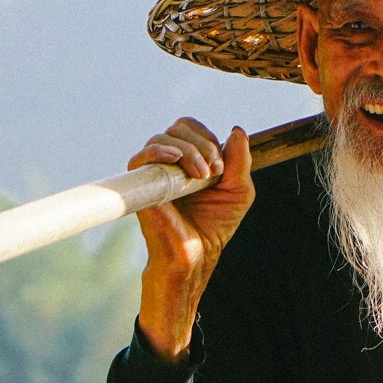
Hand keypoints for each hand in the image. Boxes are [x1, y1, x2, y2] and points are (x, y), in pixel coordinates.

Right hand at [131, 119, 254, 361]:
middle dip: (202, 144)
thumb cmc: (215, 226)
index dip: (208, 138)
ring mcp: (153, 172)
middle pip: (179, 128)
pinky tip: (176, 159)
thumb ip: (241, 161)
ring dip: (189, 151)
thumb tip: (237, 130)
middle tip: (213, 172)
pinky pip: (142, 155)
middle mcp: (168, 162)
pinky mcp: (142, 184)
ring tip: (201, 176)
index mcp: (189, 159)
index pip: (192, 128)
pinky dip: (160, 151)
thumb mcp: (238, 190)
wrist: (197, 254)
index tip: (221, 166)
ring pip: (164, 138)